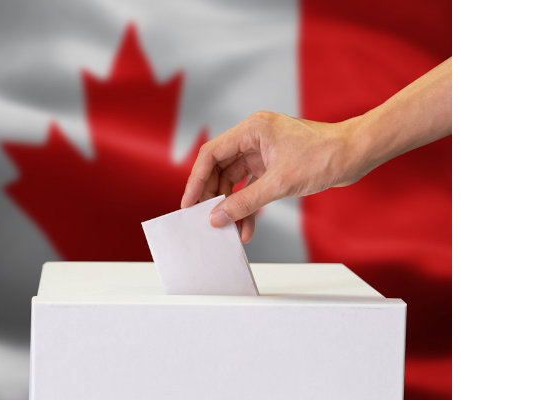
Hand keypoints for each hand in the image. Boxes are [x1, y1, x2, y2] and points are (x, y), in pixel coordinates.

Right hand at [180, 111, 374, 242]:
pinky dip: (249, 205)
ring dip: (233, 206)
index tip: (188, 204)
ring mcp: (265, 151)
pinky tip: (247, 226)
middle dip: (214, 197)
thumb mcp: (280, 183)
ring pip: (236, 181)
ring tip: (230, 230)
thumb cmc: (324, 156)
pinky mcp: (275, 164)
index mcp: (252, 129)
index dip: (196, 180)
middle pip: (221, 168)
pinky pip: (253, 186)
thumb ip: (245, 202)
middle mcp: (255, 137)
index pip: (211, 154)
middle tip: (207, 220)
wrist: (356, 154)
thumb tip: (218, 217)